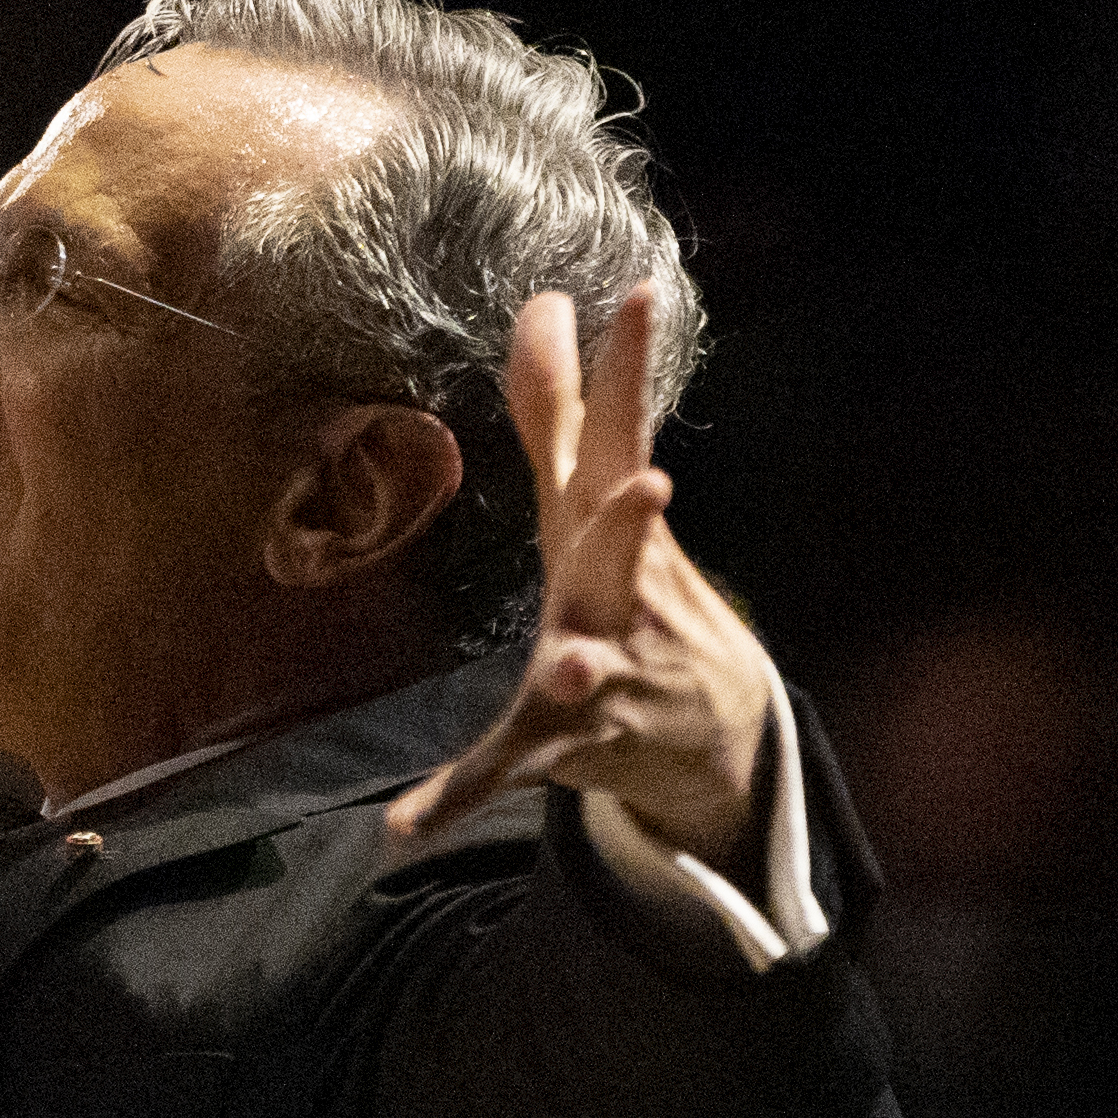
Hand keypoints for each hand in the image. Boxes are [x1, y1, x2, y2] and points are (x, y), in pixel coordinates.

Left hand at [384, 288, 777, 868]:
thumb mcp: (596, 498)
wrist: (715, 729)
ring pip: (587, 673)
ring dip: (581, 672)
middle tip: (650, 485)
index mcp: (612, 528)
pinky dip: (455, 795)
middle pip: (623, 552)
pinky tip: (402, 824)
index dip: (626, 366)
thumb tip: (541, 299)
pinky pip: (506, 768)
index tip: (634, 293)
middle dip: (630, 520)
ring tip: (573, 670)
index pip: (621, 435)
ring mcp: (603, 671)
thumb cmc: (637, 589)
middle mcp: (617, 595)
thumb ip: (560, 405)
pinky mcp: (567, 739)